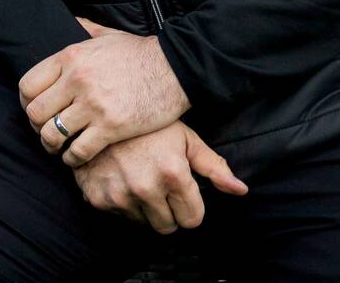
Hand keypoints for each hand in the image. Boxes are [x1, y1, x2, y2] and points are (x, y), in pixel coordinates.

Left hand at [21, 18, 189, 165]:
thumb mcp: (107, 34)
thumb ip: (84, 29)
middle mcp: (77, 80)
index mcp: (70, 57)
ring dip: (51, 145)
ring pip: (53, 134)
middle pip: (36, 112)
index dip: (26, 103)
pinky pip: (79, 150)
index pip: (28, 85)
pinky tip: (75, 158)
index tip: (34, 111)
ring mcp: (93, 104)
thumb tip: (72, 19)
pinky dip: (73, 158)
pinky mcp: (112, 127)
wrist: (177, 68)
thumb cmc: (140, 53)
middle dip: (37, 126)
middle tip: (45, 132)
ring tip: (58, 148)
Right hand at [72, 121, 247, 232]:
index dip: (189, 206)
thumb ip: (213, 166)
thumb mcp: (184, 139)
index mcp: (172, 173)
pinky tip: (119, 178)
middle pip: (168, 227)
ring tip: (137, 178)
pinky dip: (121, 201)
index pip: (192, 220)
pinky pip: (119, 215)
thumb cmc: (148, 126)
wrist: (98, 112)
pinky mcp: (98, 198)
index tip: (180, 190)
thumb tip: (241, 190)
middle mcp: (146, 188)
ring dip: (143, 207)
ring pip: (143, 223)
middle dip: (168, 210)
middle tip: (158, 184)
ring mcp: (120, 194)